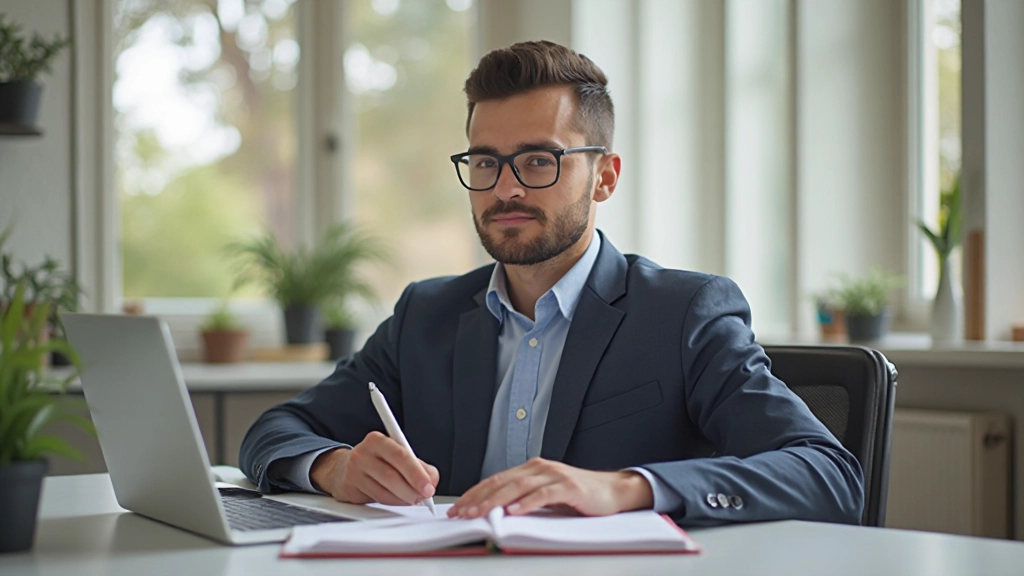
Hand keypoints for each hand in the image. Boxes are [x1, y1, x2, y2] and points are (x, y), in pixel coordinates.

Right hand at [309, 431, 438, 505]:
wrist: (343, 469)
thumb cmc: (376, 460)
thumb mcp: (396, 455)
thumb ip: (417, 465)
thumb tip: (432, 479)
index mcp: (377, 440)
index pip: (400, 455)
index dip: (417, 473)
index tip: (429, 485)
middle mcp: (363, 454)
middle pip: (391, 475)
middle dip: (412, 488)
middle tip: (425, 496)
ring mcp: (355, 472)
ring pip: (385, 491)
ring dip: (404, 498)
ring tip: (415, 499)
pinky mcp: (351, 489)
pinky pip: (378, 499)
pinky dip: (394, 502)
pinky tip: (401, 500)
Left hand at [448, 458, 652, 518]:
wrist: (613, 491)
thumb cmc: (580, 495)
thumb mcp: (547, 495)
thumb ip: (525, 499)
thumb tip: (497, 512)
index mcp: (532, 469)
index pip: (496, 480)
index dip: (475, 493)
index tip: (459, 508)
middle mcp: (540, 468)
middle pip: (502, 482)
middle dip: (479, 498)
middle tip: (462, 513)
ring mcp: (554, 475)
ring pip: (518, 487)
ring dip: (496, 501)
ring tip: (480, 513)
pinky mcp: (569, 487)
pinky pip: (543, 495)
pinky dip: (526, 503)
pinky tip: (513, 511)